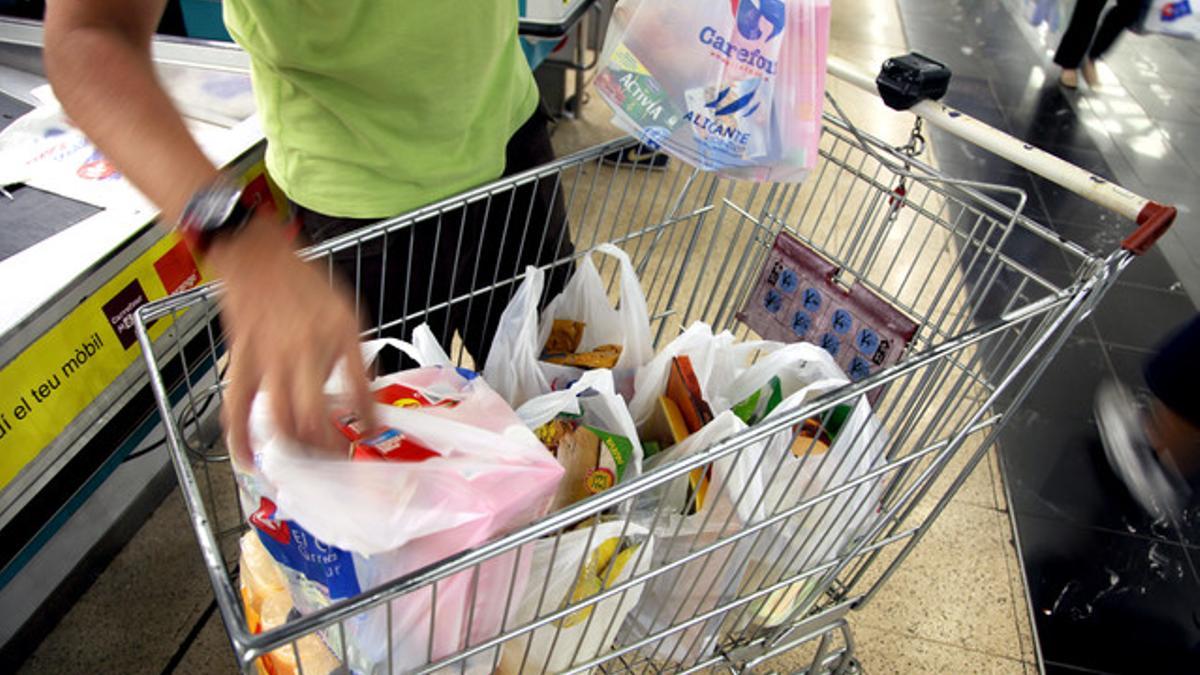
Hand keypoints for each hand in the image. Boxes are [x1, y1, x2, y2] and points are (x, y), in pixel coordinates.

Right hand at [208, 211, 373, 467]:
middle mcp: (306, 349)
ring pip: (281, 419)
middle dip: (329, 447)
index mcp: (340, 334)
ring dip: (294, 448)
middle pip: (317, 416)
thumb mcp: (346, 312)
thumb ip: (353, 353)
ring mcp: (270, 358)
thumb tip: (362, 395)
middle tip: (337, 458)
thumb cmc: (303, 283)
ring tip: (306, 461)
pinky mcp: (241, 361)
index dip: (368, 419)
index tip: (372, 435)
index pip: (360, 389)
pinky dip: (240, 440)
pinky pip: (237, 408)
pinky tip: (249, 460)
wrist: (257, 255)